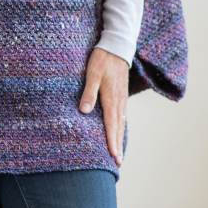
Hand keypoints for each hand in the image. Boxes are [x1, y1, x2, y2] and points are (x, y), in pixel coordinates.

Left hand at [78, 46, 127, 165]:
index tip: (114, 155)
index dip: (112, 141)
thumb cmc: (102, 59)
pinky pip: (122, 115)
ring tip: (119, 152)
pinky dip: (121, 127)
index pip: (111, 124)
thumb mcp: (92, 73)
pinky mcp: (121, 94)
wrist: (117, 46)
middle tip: (118, 162)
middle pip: (118, 127)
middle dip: (118, 145)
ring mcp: (122, 98)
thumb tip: (85, 111)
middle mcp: (119, 101)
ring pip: (121, 122)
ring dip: (120, 138)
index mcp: (111, 98)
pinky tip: (119, 131)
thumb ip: (89, 92)